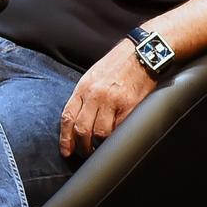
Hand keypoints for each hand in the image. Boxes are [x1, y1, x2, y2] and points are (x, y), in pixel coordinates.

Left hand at [59, 41, 156, 157]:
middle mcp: (95, 95)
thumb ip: (84, 96)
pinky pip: (119, 129)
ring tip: (100, 148)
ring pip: (100, 133)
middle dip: (81, 147)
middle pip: (81, 129)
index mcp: (83, 87)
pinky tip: (114, 139)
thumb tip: (77, 119)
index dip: (65, 138)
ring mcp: (112, 101)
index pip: (67, 117)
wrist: (142, 53)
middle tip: (85, 153)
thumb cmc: (117, 65)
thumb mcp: (93, 76)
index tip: (66, 151)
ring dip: (99, 145)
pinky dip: (115, 138)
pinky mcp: (130, 105)